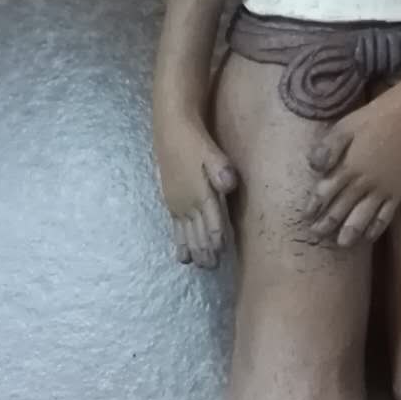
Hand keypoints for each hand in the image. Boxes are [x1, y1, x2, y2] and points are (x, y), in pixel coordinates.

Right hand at [154, 118, 238, 269]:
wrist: (171, 130)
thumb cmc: (196, 141)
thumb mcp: (212, 152)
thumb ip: (221, 169)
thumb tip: (230, 184)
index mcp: (200, 194)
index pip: (211, 224)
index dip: (217, 241)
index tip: (222, 256)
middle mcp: (187, 204)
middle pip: (198, 235)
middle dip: (205, 252)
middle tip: (211, 268)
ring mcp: (177, 204)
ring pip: (186, 235)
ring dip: (192, 251)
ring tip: (198, 266)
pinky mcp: (170, 202)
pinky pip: (175, 229)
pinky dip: (179, 243)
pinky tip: (181, 255)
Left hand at [303, 92, 400, 247]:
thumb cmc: (377, 116)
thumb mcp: (345, 126)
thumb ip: (327, 148)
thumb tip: (313, 169)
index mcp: (348, 167)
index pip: (325, 193)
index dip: (314, 207)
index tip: (306, 218)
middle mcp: (363, 184)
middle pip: (341, 209)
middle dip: (327, 224)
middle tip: (316, 236)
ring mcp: (383, 190)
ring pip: (362, 218)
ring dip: (349, 232)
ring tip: (340, 244)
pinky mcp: (399, 190)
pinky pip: (386, 216)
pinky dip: (376, 228)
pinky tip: (369, 236)